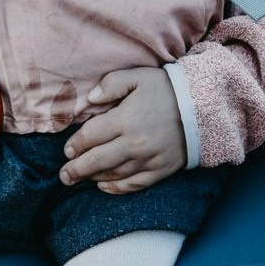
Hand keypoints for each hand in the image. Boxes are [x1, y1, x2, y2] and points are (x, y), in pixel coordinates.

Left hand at [59, 67, 186, 193]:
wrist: (200, 107)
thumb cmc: (164, 89)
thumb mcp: (138, 77)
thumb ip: (112, 84)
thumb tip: (90, 100)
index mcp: (126, 119)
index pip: (91, 136)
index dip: (75, 145)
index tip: (67, 150)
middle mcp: (134, 143)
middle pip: (97, 161)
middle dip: (76, 170)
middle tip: (64, 175)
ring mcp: (147, 160)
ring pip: (113, 175)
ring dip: (93, 178)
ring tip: (80, 179)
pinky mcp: (159, 171)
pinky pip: (133, 185)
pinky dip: (116, 188)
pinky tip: (104, 187)